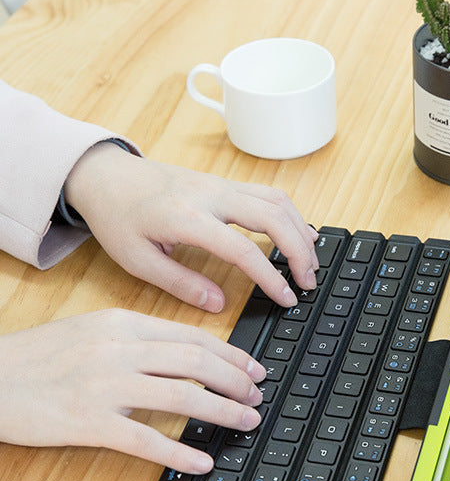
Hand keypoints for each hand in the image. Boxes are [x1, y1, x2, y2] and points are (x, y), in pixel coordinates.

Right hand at [0, 309, 266, 472]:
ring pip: (183, 397)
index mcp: (123, 323)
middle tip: (257, 396)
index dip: (232, 355)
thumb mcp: (93, 329)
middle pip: (197, 363)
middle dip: (237, 381)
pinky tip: (202, 462)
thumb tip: (190, 352)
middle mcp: (119, 349)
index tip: (254, 369)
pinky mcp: (89, 424)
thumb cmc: (41, 355)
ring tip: (246, 422)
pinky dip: (180, 453)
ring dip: (223, 411)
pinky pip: (146, 441)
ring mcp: (105, 386)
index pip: (193, 337)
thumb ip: (139, 337)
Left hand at [63, 142, 318, 311]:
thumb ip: (180, 284)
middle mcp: (211, 195)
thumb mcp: (137, 260)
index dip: (271, 278)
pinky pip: (269, 193)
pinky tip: (300, 233)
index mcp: (187, 218)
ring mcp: (221, 185)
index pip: (244, 249)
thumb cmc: (118, 217)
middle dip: (300, 252)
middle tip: (310, 282)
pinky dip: (291, 214)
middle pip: (274, 217)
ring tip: (311, 262)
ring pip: (278, 200)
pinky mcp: (225, 183)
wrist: (107, 176)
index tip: (287, 298)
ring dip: (301, 230)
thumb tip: (218, 304)